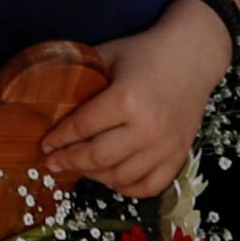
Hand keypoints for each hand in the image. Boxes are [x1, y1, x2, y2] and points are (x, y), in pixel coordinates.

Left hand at [44, 0, 232, 193]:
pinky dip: (127, 188)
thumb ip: (81, 75)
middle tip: (53, 163)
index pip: (82, 127)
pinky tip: (112, 178)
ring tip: (79, 168)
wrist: (193, 56)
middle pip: (98, 157)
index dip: (59, 138)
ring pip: (121, 176)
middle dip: (70, 161)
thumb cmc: (147, 52)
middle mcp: (147, 128)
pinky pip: (150, 186)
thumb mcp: (108, 55)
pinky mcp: (179, 155)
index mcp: (126, 99)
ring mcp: (165, 146)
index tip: (45, 145)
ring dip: (94, 176)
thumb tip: (52, 95)